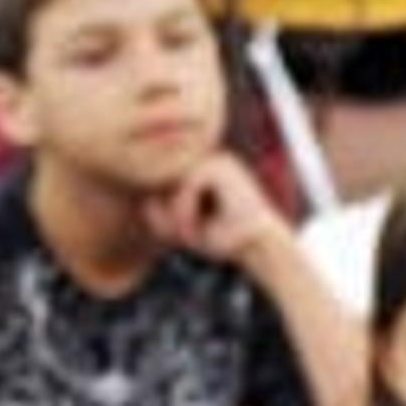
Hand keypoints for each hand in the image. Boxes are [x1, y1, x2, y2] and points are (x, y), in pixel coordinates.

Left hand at [142, 154, 291, 266]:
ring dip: (174, 211)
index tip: (172, 236)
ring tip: (186, 235)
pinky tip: (197, 226)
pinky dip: (185, 207)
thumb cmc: (223, 239)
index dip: (158, 210)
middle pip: (163, 180)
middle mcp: (207, 160)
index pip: (161, 183)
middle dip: (163, 211)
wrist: (260, 247)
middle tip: (178, 238)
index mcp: (200, 171)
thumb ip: (159, 217)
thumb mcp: (181, 229)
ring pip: (172, 180)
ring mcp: (216, 159)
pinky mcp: (222, 166)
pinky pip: (187, 183)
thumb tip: (146, 201)